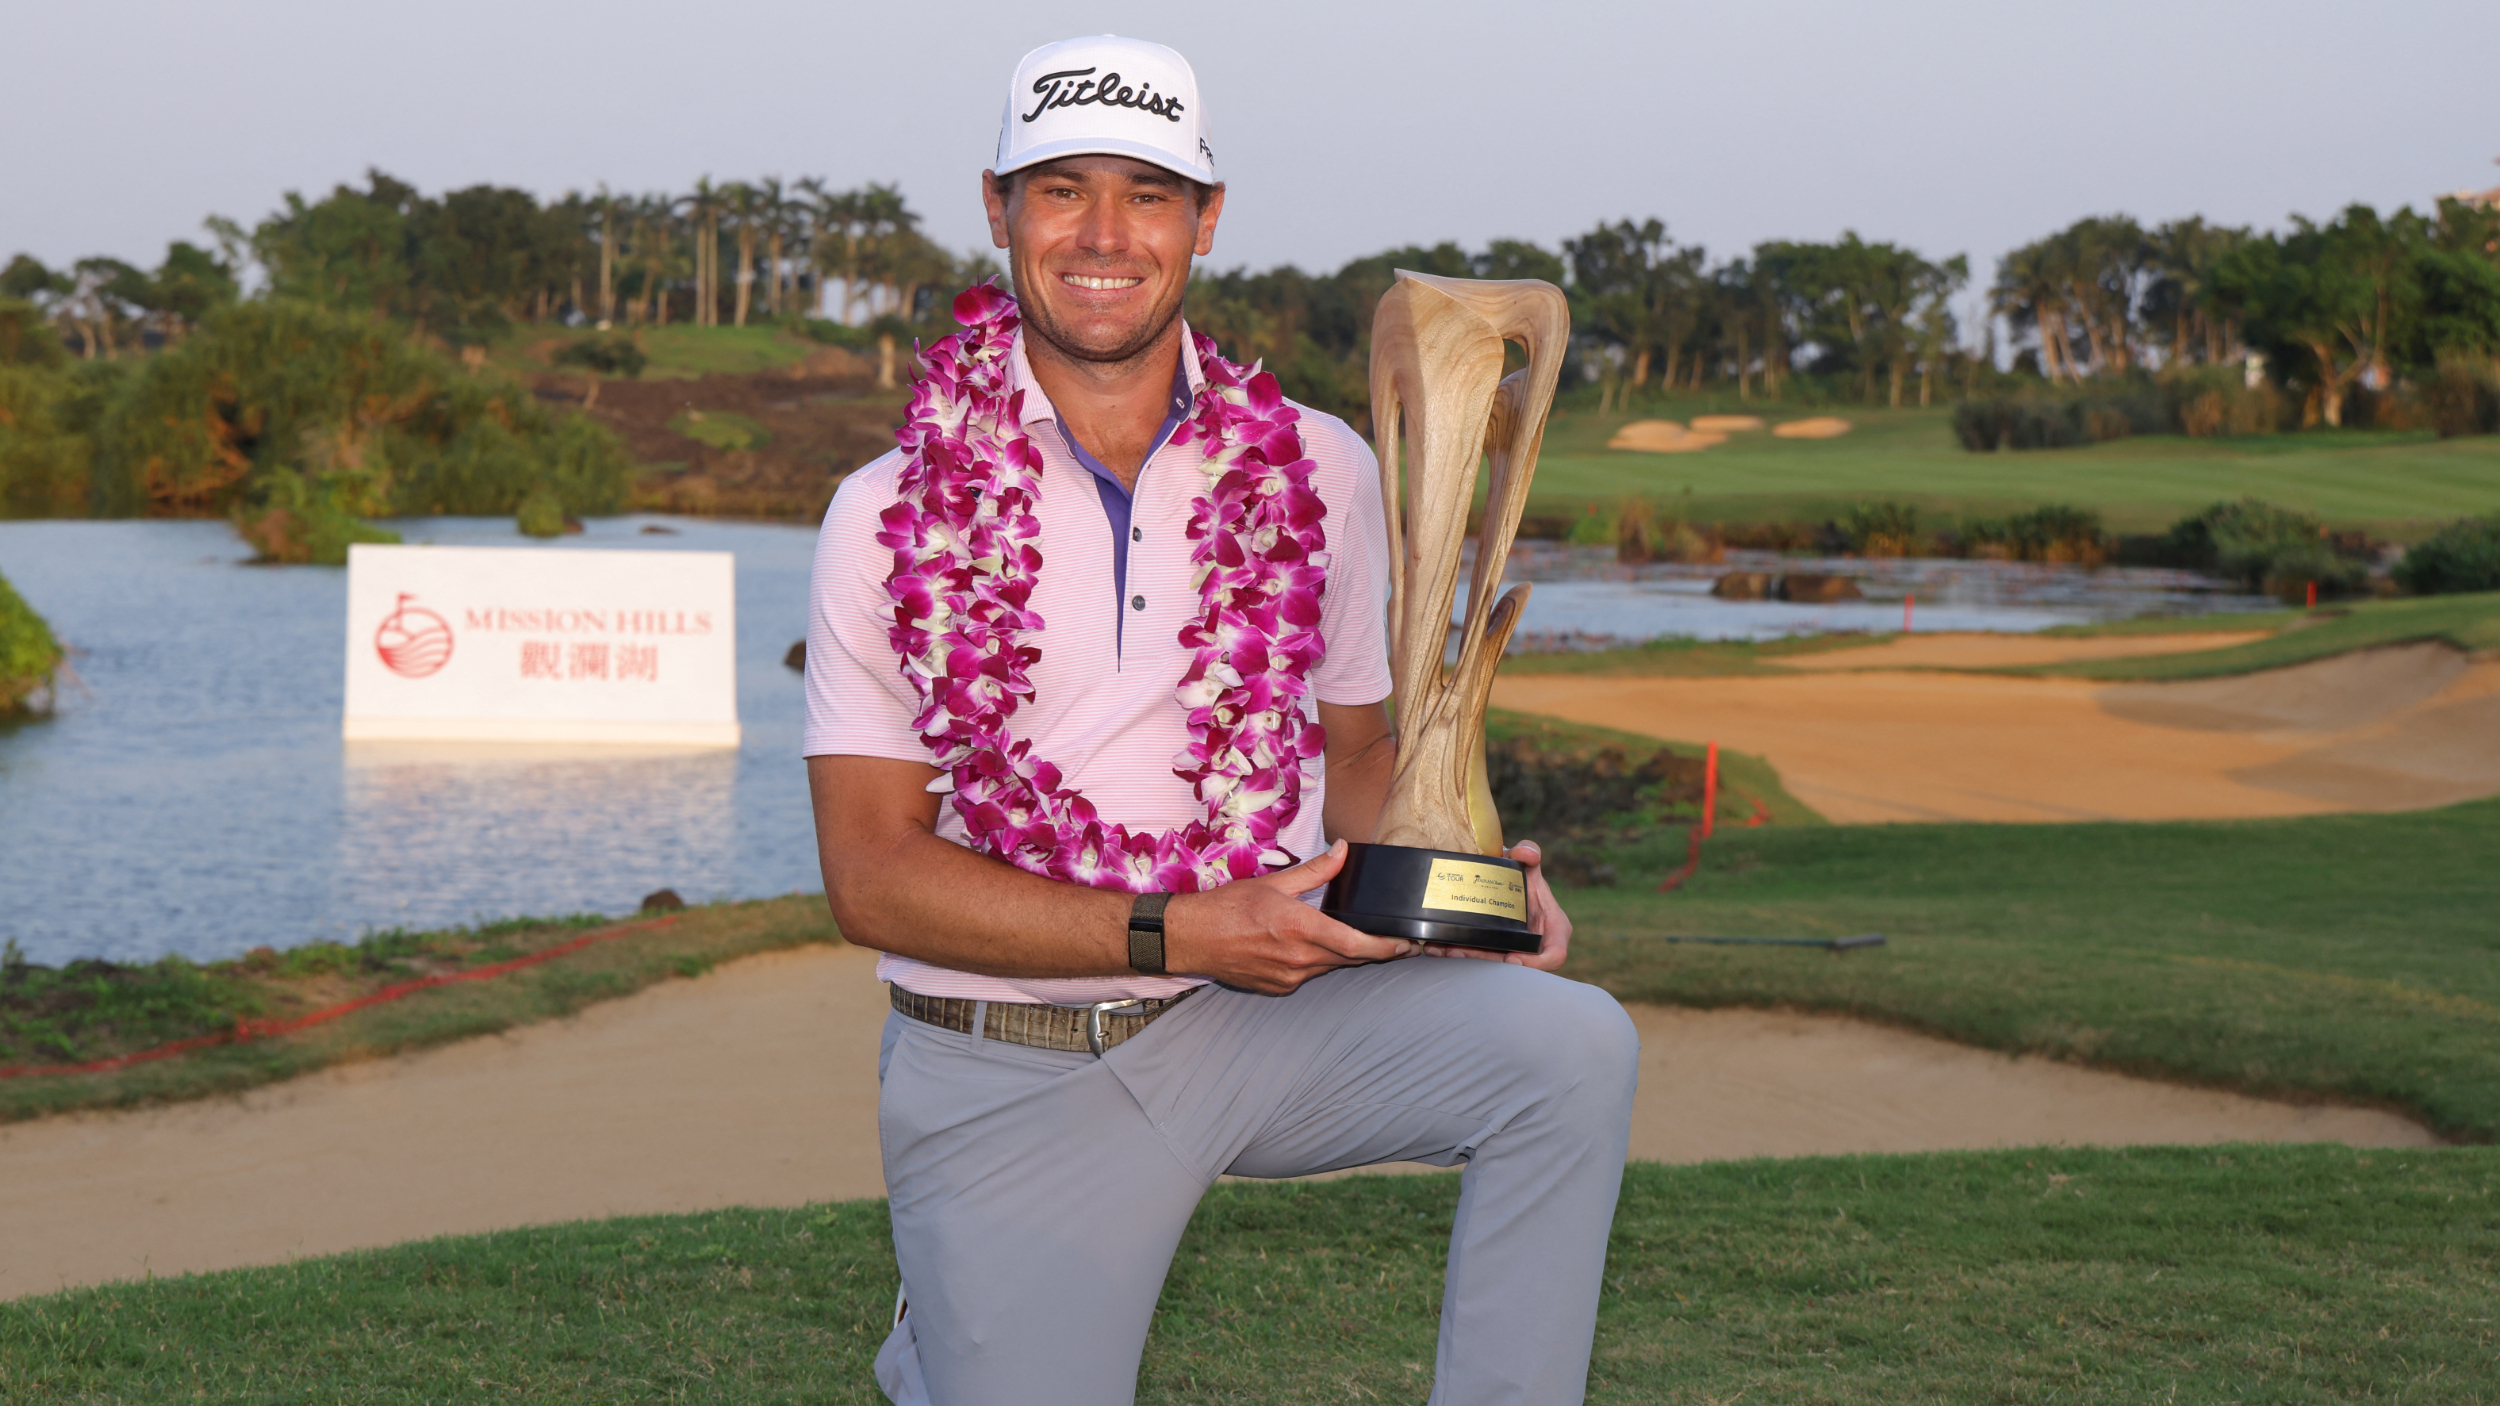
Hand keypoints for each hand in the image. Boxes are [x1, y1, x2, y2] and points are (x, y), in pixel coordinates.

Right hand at [1164, 840, 1417, 994]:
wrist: (1191, 939)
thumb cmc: (1227, 908)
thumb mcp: (1274, 883)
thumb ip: (1315, 871)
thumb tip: (1342, 850)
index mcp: (1300, 928)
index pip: (1356, 945)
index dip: (1387, 948)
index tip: (1407, 944)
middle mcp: (1298, 958)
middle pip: (1350, 959)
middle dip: (1374, 951)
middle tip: (1396, 942)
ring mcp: (1288, 978)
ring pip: (1330, 968)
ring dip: (1344, 955)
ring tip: (1352, 940)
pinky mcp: (1278, 988)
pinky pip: (1308, 975)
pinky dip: (1316, 962)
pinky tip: (1309, 948)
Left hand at [1419, 840, 1572, 971]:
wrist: (1502, 879)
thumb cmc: (1521, 873)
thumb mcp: (1526, 862)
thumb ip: (1528, 852)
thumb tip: (1528, 853)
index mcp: (1555, 927)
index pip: (1554, 955)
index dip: (1535, 963)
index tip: (1510, 958)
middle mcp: (1537, 943)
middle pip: (1517, 966)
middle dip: (1489, 963)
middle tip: (1463, 953)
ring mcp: (1516, 949)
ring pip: (1494, 965)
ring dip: (1469, 959)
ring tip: (1447, 950)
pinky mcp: (1497, 951)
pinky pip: (1481, 958)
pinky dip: (1463, 954)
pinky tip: (1443, 947)